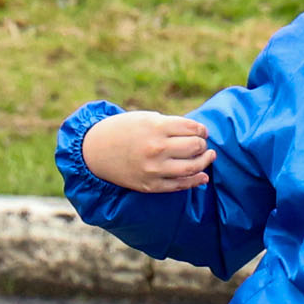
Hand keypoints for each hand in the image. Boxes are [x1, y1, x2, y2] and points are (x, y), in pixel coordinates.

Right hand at [81, 111, 215, 193]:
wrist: (95, 151)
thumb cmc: (123, 130)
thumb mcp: (145, 118)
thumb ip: (170, 125)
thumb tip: (197, 135)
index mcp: (156, 127)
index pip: (193, 128)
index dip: (201, 130)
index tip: (202, 132)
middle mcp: (157, 148)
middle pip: (195, 147)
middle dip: (202, 144)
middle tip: (201, 144)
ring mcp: (154, 169)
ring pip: (192, 168)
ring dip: (205, 162)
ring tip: (208, 157)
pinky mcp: (151, 185)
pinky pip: (180, 185)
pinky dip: (195, 181)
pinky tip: (203, 177)